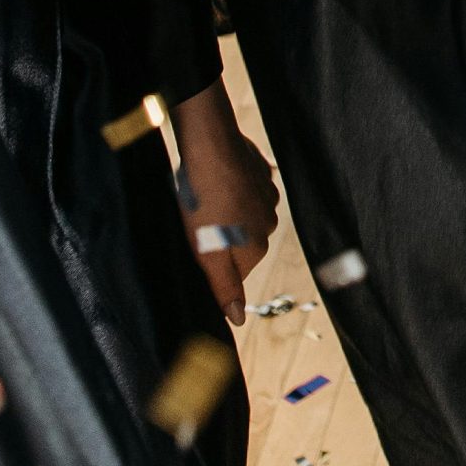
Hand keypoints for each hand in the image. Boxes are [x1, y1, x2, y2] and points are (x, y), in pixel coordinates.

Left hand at [171, 80, 280, 328]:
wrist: (210, 144)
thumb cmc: (203, 201)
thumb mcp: (207, 253)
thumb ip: (224, 287)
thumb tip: (237, 321)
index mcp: (257, 248)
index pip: (234, 272)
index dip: (211, 262)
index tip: (196, 247)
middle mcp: (269, 224)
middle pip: (239, 244)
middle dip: (220, 237)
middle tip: (197, 223)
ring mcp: (268, 195)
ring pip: (243, 216)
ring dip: (227, 212)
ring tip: (205, 198)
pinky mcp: (262, 171)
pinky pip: (246, 188)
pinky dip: (233, 188)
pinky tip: (216, 180)